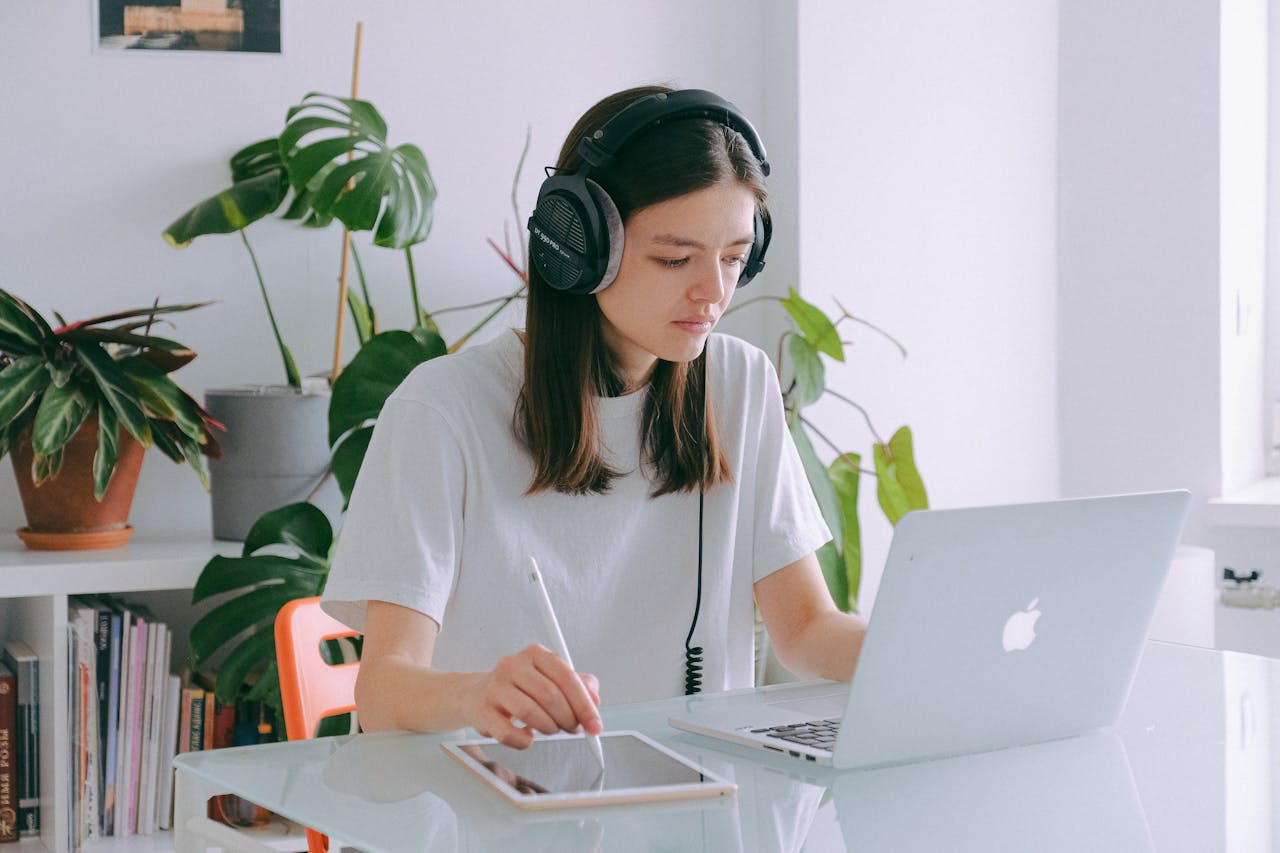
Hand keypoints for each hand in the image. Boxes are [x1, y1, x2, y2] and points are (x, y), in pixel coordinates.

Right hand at [464, 644, 601, 747]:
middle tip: (573, 728)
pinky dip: (524, 741)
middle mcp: (513, 665)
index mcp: (535, 654)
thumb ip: (578, 685)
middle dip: (568, 718)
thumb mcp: (551, 679)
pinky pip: (508, 733)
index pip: (566, 677)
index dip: (584, 704)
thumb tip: (595, 700)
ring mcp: (496, 687)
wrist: (477, 694)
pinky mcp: (483, 710)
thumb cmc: (520, 687)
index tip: (595, 725)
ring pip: (530, 713)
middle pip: (550, 695)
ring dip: (548, 728)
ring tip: (551, 730)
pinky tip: (528, 735)